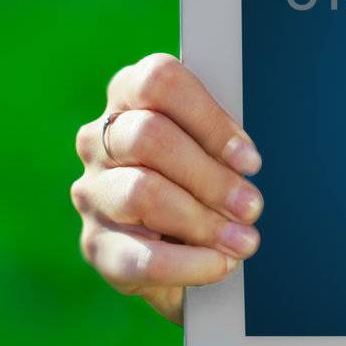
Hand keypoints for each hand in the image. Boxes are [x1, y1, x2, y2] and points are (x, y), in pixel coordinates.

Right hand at [71, 52, 263, 325]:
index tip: (249, 159)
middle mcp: (100, 139)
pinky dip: (189, 264)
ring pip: (142, 193)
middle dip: (211, 176)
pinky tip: (219, 265)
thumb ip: (224, 145)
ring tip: (244, 241)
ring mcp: (93, 192)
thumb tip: (244, 166)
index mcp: (130, 97)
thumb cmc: (203, 182)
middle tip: (252, 206)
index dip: (209, 120)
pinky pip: (140, 256)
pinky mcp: (96, 245)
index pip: (159, 81)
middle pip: (149, 136)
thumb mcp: (215, 151)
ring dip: (203, 221)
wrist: (182, 248)